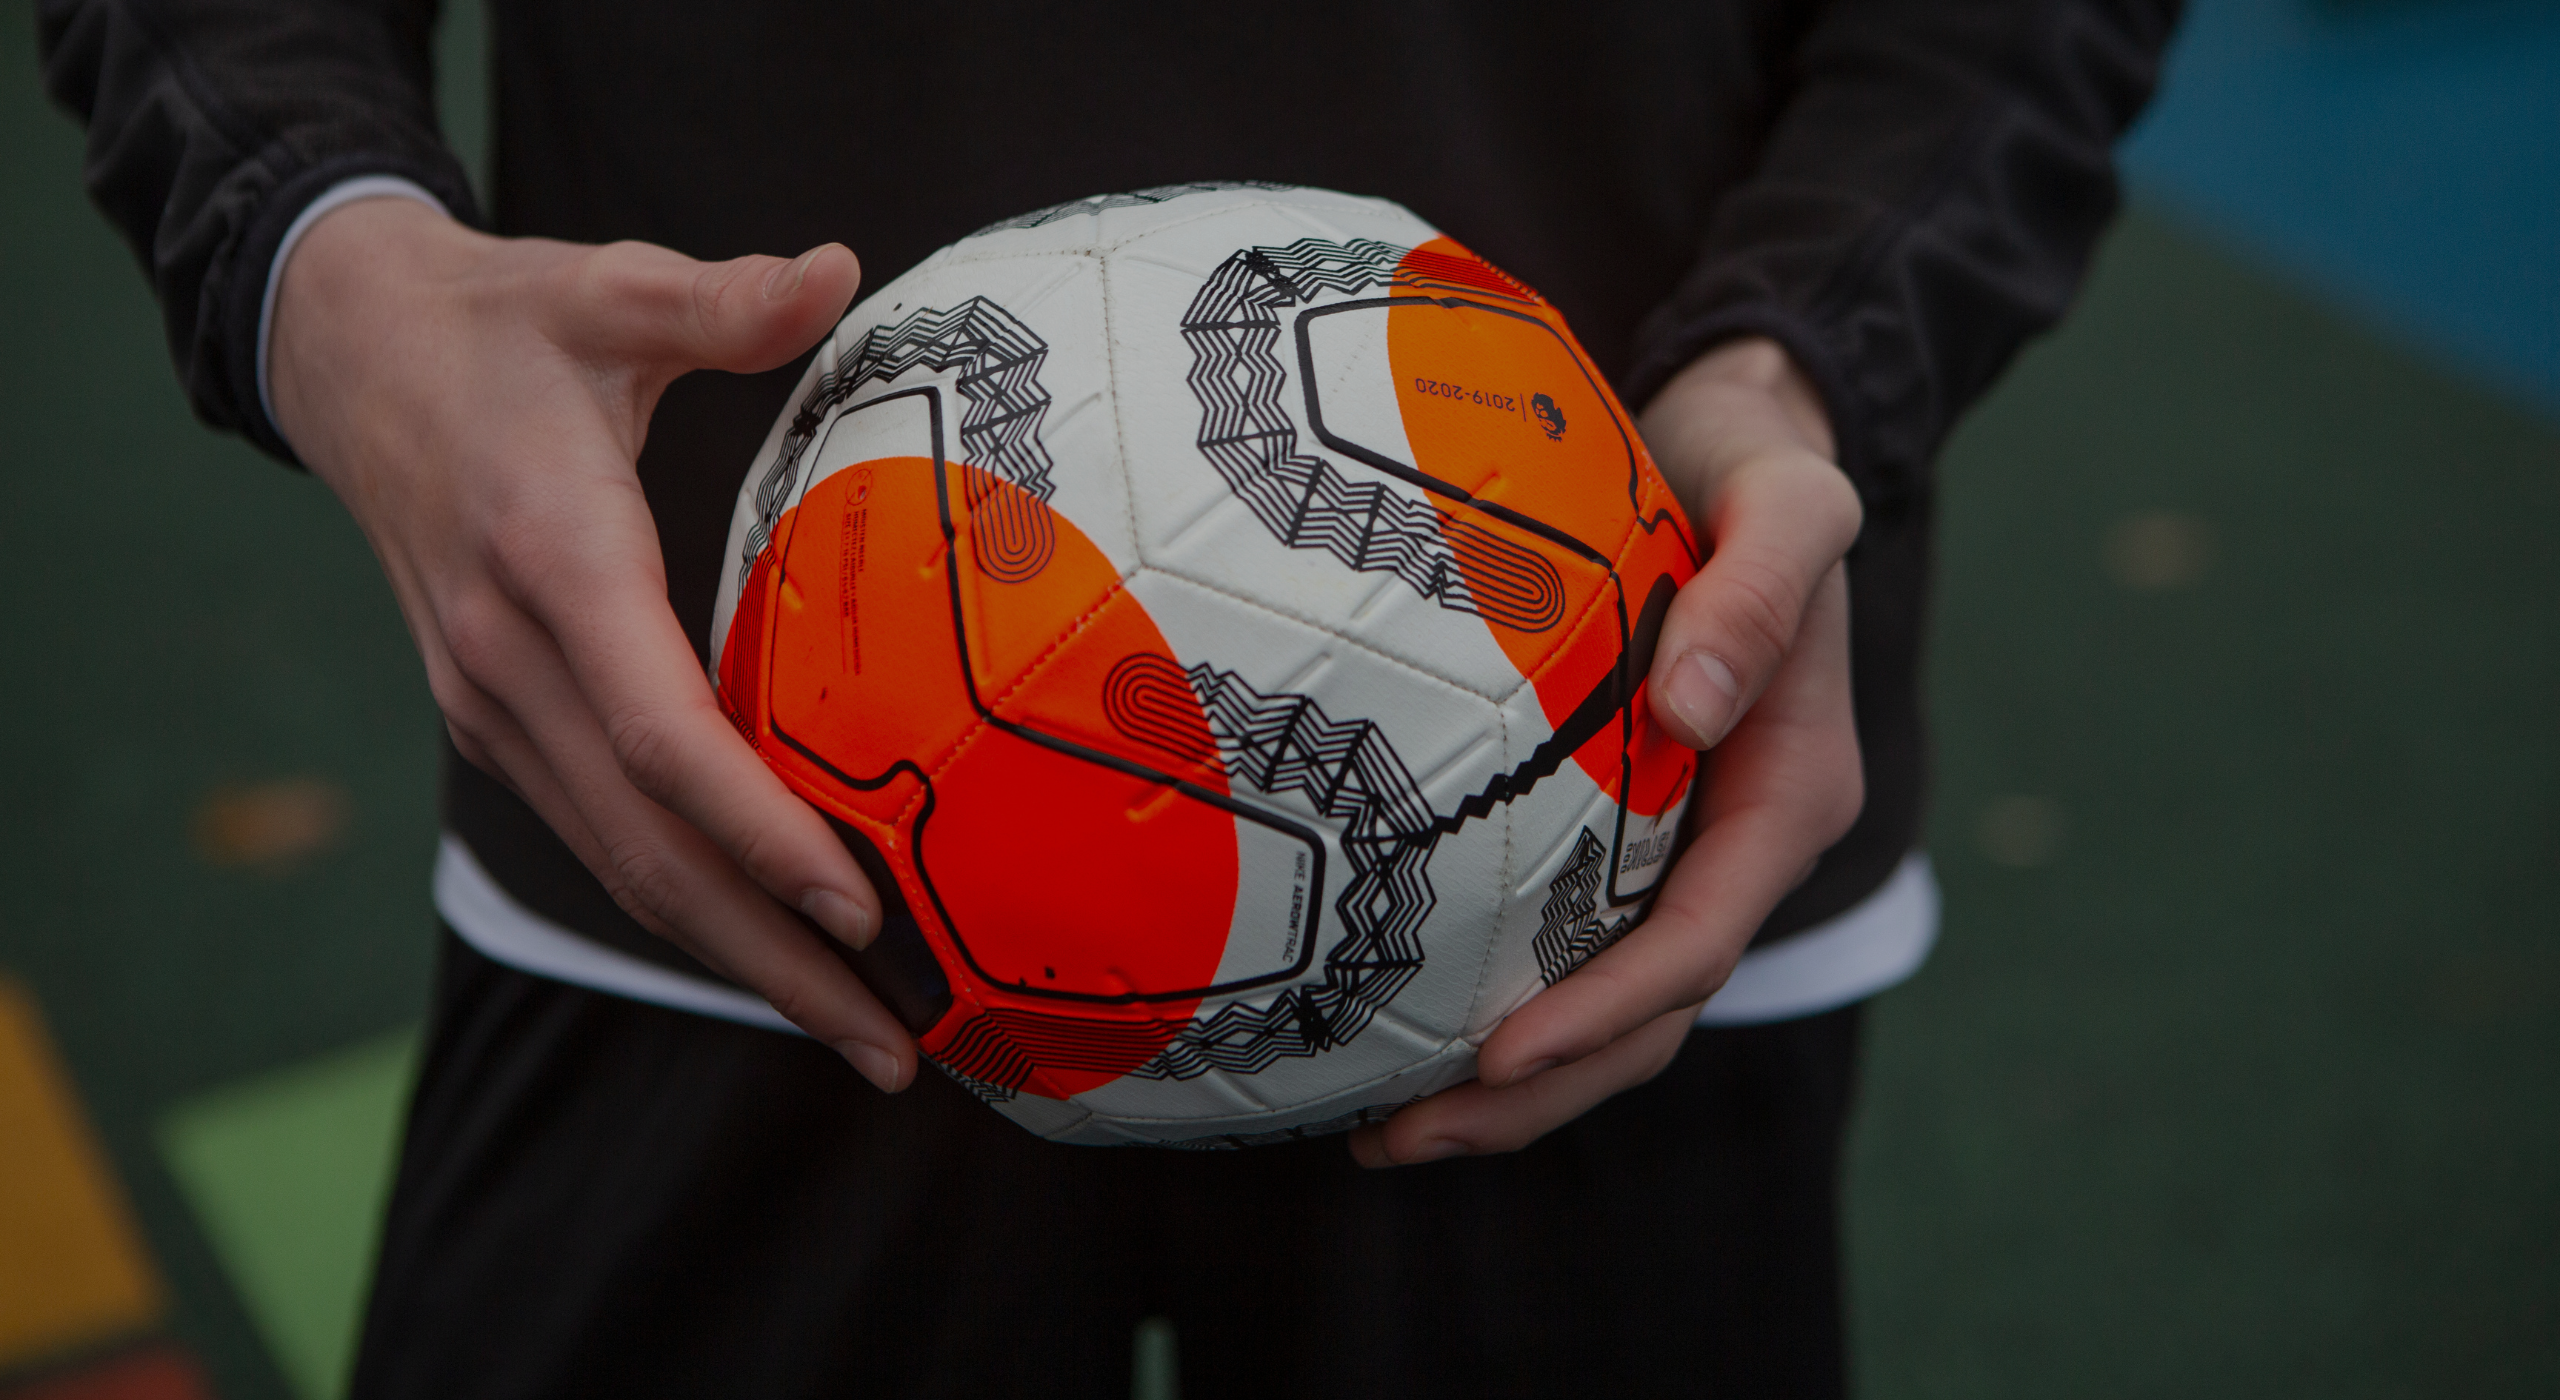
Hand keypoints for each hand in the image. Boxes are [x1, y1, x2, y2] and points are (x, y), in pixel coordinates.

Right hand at [269, 197, 917, 1091]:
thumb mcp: (604, 287)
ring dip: (737, 958)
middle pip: (650, 849)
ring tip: (858, 1033)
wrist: (346, 355)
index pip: (660, 736)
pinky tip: (775, 946)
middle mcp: (511, 662)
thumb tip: (837, 269)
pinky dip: (691, 903)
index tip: (860, 906)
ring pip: (624, 864)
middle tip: (892, 1047)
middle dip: (772, 958)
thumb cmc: (499, 323)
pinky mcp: (499, 718)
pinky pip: (605, 835)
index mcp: (551, 564)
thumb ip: (719, 299)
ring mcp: (495, 706)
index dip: (758, 830)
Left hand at [1350, 337, 1864, 1165]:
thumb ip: (1760, 592)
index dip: (1603, 1010)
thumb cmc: (1757, 469)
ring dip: (1507, 1086)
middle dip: (1533, 1093)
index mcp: (1789, 793)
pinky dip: (1496, 1002)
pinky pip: (1567, 945)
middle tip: (1395, 1137)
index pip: (1696, 939)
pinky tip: (1395, 1029)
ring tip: (1377, 1129)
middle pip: (1648, 1015)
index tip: (1495, 1054)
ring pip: (1609, 1006)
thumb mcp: (1788, 503)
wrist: (1739, 445)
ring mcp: (1683, 850)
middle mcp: (1741, 845)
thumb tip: (1691, 713)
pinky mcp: (1626, 834)